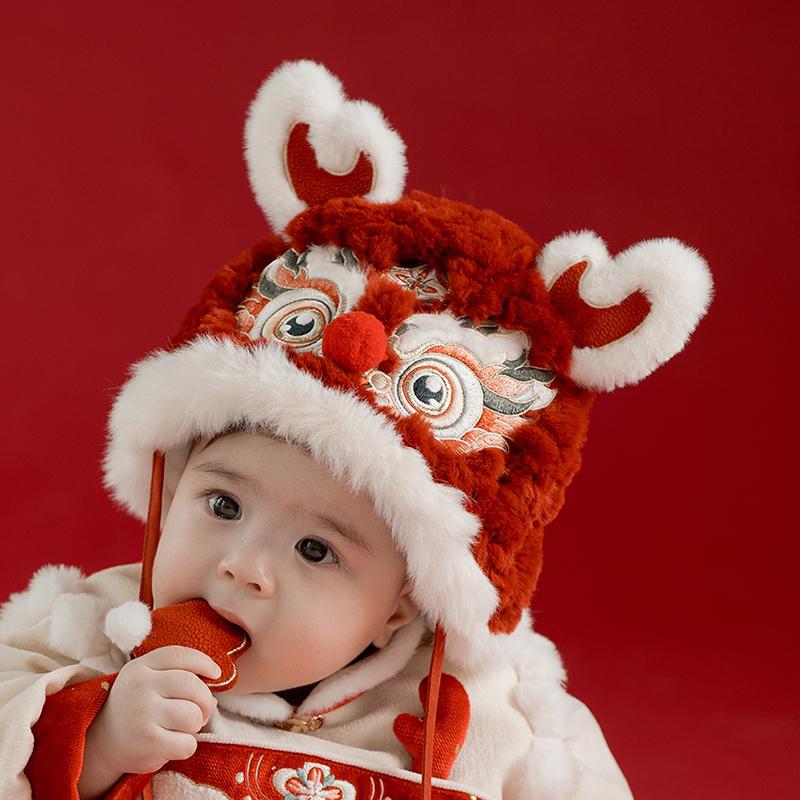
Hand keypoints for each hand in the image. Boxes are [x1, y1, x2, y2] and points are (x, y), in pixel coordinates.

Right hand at [78, 646, 219, 795]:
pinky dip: (187, 745)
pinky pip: (187, 743)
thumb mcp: (148, 679)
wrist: (104, 741)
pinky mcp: (148, 743)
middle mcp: (141, 688)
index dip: (204, 662)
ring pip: (193, 715)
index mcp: (141, 667)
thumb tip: (214, 688)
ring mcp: (143, 715)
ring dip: (196, 723)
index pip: (180, 655)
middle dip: (205, 700)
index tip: (215, 673)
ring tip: (184, 726)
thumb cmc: (138, 706)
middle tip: (202, 710)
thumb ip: (177, 673)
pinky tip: (175, 743)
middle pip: (192, 686)